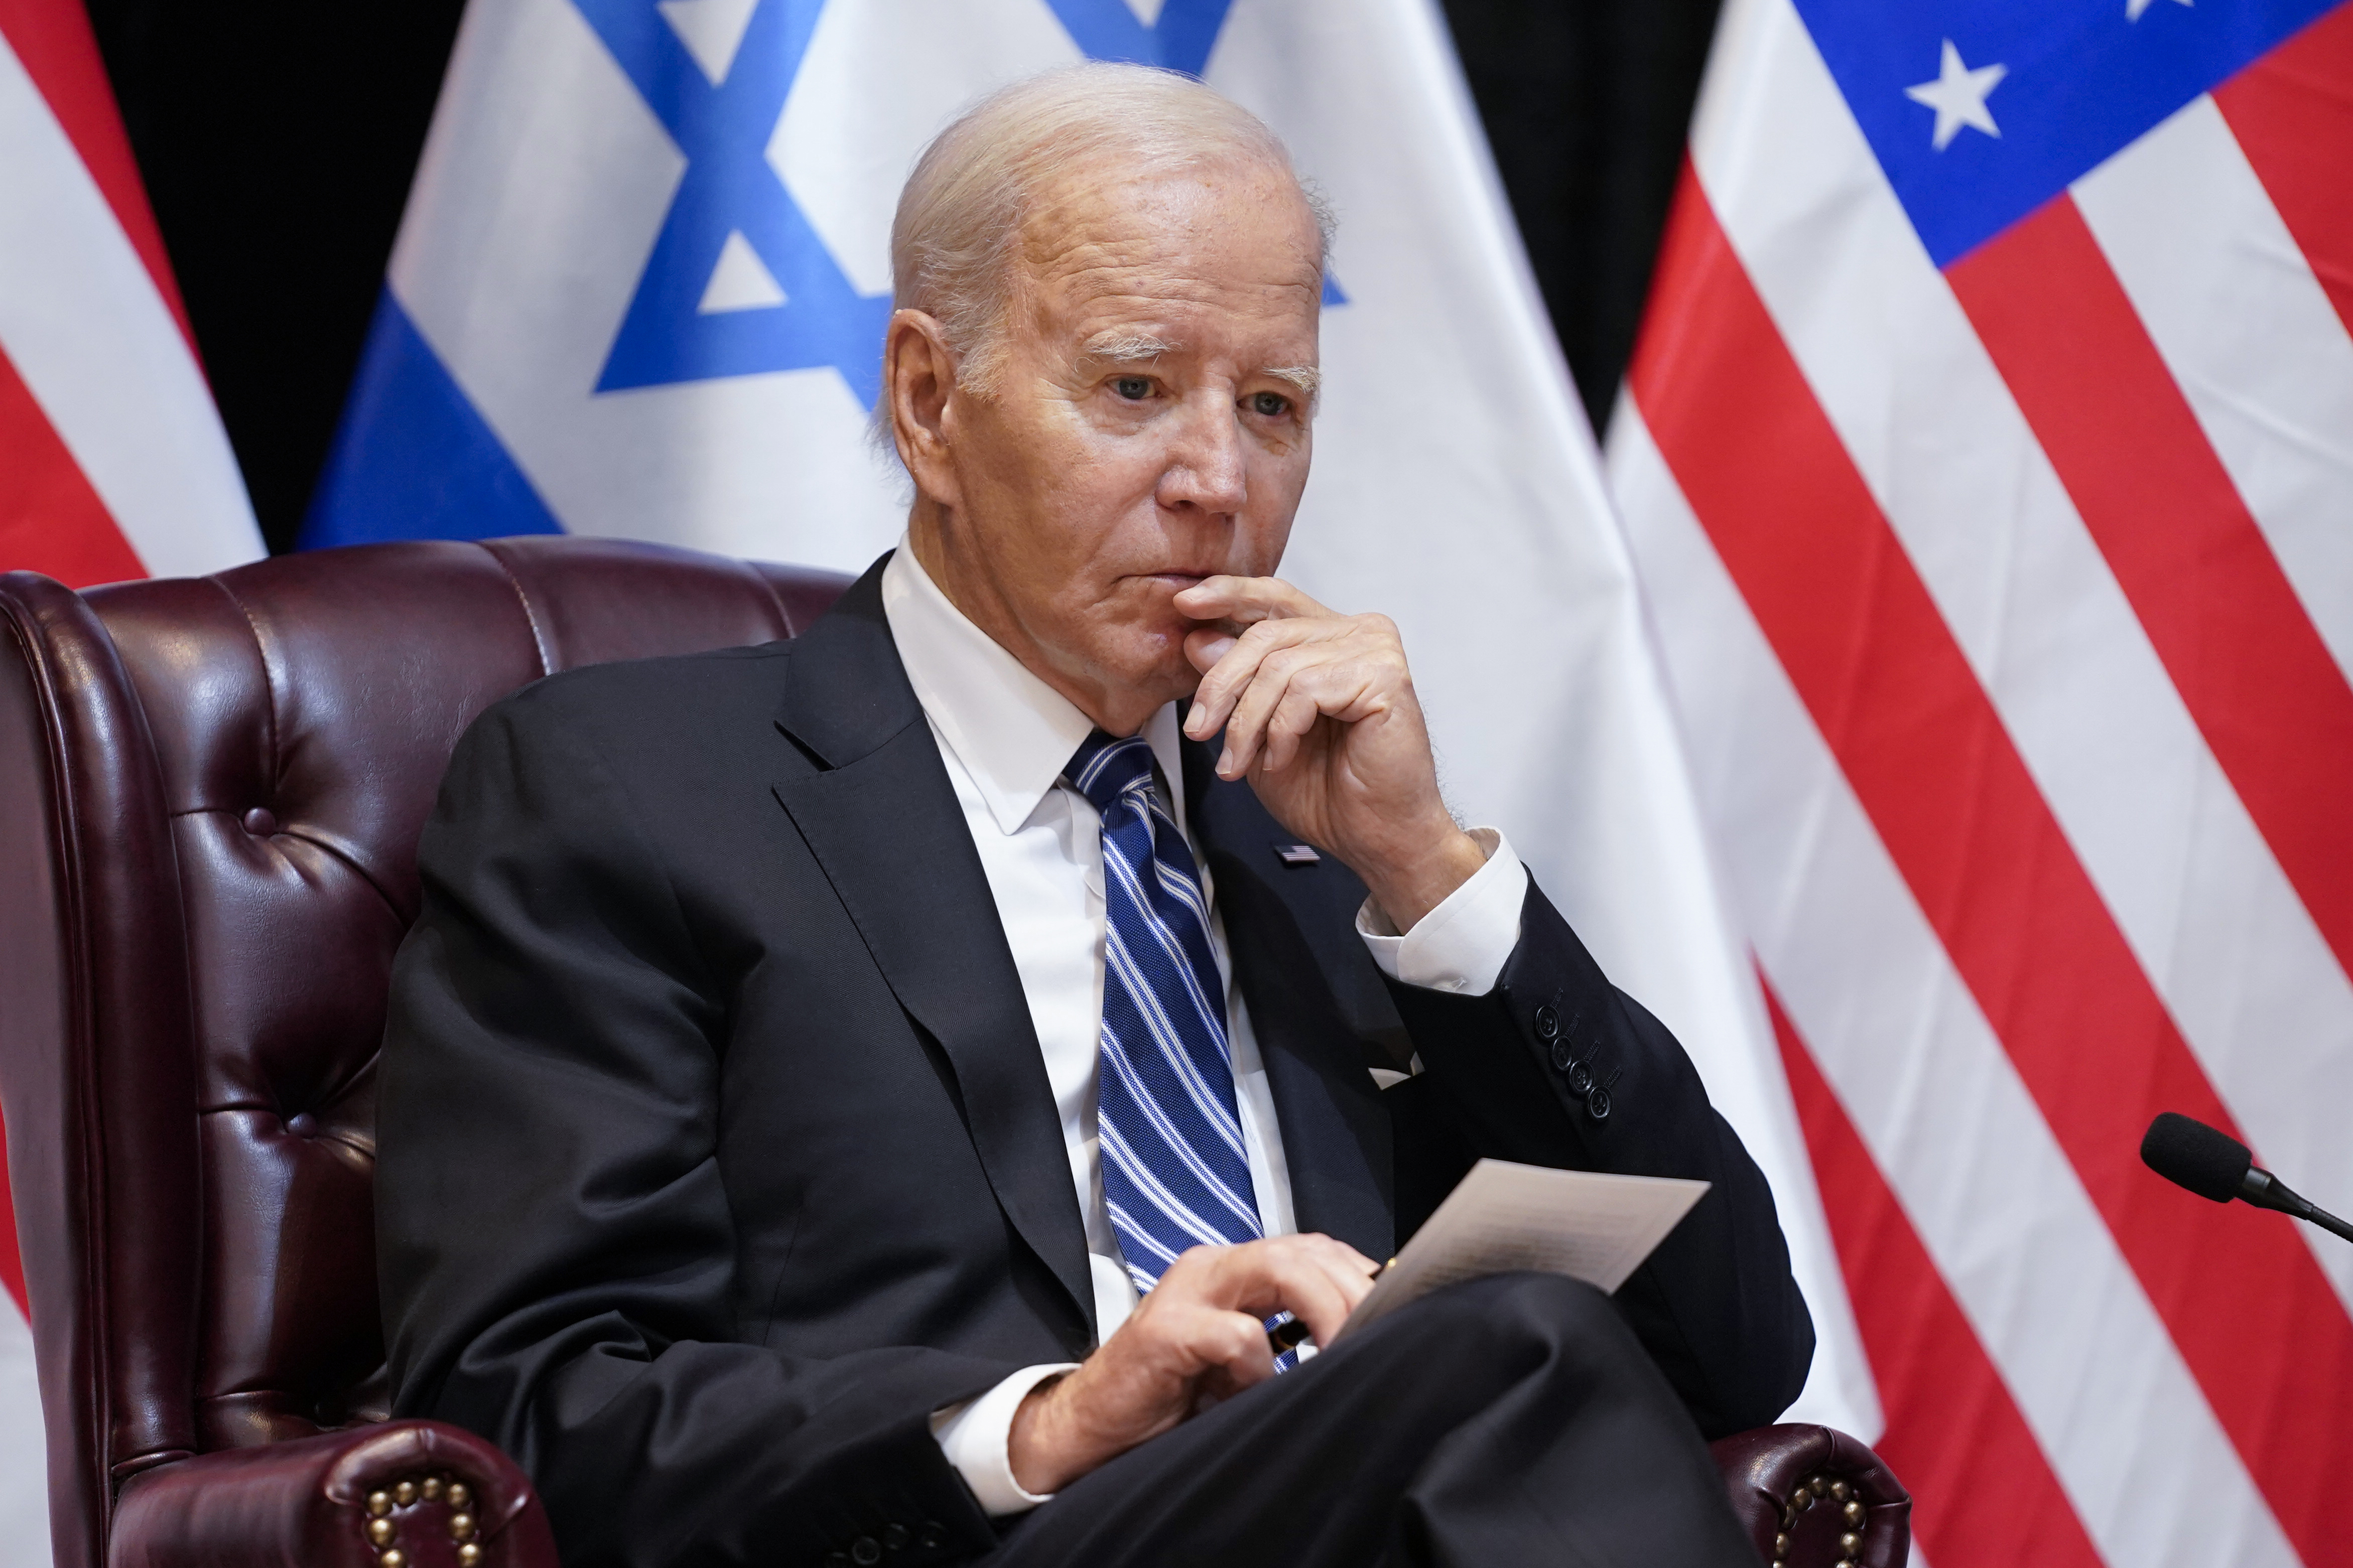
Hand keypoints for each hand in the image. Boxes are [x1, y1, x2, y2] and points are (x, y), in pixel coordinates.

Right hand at [1007, 1234, 1378, 1494]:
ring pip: (1278, 1268)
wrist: (1091, 1426)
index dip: (1359, 1275)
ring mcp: (1187, 1292)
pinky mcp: (1165, 1329)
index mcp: (1234, 1272)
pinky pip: (1236, 1334)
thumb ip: (1284, 1339)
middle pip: (1305, 1250)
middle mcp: (1213, 1267)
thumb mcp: (1240, 1362)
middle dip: (1354, 1290)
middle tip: (1379, 1335)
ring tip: (1340, 1349)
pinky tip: (1255, 1391)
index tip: (1396, 1311)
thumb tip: (1362, 1343)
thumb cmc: (1170, 1396)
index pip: (1313, 1249)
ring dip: (1325, 1310)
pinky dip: (1259, 1366)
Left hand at [1176, 577, 1485, 930]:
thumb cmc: (1327, 791)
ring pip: (1278, 665)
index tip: (1183, 604)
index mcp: (1329, 638)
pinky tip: (1281, 759)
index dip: (1228, 595)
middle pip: (1265, 633)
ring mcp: (1374, 650)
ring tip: (1239, 763)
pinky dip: (1281, 731)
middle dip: (1220, 685)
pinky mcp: (1384, 676)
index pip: (1274, 598)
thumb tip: (1197, 639)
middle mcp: (1357, 633)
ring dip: (1246, 722)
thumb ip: (1234, 683)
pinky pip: (1305, 689)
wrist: (1373, 838)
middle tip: (1198, 729)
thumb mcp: (1258, 731)